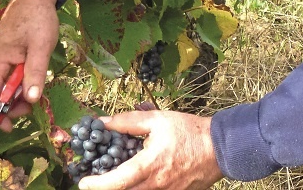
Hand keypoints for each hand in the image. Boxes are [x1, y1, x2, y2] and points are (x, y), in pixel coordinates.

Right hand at [0, 0, 59, 130]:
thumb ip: (35, 73)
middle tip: (32, 105)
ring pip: (2, 84)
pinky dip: (18, 82)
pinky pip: (7, 74)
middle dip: (11, 104)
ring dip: (16, 93)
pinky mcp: (5, 53)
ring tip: (35, 92)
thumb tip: (31, 100)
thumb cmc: (38, 19)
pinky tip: (32, 79)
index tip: (9, 126)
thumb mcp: (41, 47)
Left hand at [78, 110, 222, 189]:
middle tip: (94, 180)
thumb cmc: (189, 131)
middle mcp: (156, 185)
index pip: (117, 182)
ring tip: (114, 176)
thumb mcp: (157, 120)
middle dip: (106, 189)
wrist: (219, 147)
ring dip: (122, 188)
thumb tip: (104, 122)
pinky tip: (136, 178)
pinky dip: (138, 187)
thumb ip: (128, 122)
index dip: (97, 184)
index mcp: (150, 165)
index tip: (83, 182)